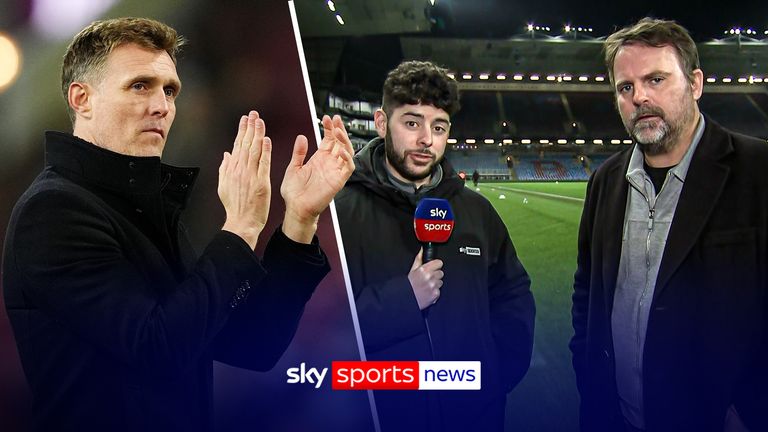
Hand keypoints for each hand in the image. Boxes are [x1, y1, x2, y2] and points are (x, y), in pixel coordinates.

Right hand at [218, 111, 271, 249]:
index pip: (237, 145)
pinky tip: (266, 140)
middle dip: (249, 127)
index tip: (245, 120)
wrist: (241, 222)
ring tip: (259, 121)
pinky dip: (265, 151)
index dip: (242, 131)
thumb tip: (226, 155)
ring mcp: (250, 175)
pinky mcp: (261, 182)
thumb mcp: (224, 186)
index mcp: (232, 169)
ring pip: (254, 150)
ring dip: (257, 134)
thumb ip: (224, 169)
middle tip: (253, 114)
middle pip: (245, 144)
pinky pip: (263, 163)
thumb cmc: (235, 207)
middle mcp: (240, 170)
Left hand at [280, 115, 353, 242]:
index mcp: (319, 159)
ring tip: (338, 131)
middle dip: (339, 130)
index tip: (327, 118)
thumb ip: (299, 153)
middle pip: (340, 143)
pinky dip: (348, 158)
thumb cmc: (294, 193)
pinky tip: (341, 150)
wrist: (296, 209)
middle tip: (335, 119)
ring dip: (344, 140)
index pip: (329, 140)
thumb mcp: (293, 167)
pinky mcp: (338, 181)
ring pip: (347, 152)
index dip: (330, 128)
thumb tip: (302, 137)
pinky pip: (348, 167)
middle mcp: (329, 164)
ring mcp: (335, 172)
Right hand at [408, 248, 443, 310]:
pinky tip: (427, 292)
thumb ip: (418, 259)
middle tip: (428, 279)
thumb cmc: (408, 285)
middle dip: (435, 275)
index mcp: (424, 269)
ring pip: (440, 282)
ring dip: (435, 284)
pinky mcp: (435, 294)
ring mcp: (433, 286)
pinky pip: (439, 290)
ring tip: (426, 286)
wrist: (406, 299)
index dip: (436, 265)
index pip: (439, 263)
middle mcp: (430, 277)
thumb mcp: (412, 270)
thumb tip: (421, 250)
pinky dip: (434, 292)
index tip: (433, 268)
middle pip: (441, 272)